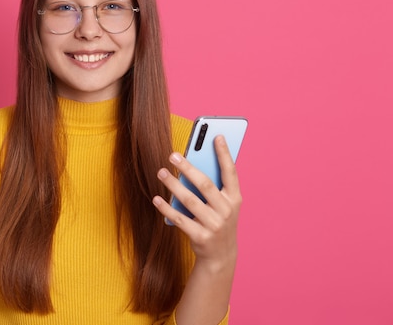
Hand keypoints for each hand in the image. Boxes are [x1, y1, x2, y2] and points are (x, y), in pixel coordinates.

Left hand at [153, 135, 240, 270]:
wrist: (221, 256)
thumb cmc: (218, 221)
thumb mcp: (223, 204)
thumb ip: (214, 186)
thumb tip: (192, 163)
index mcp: (235, 199)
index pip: (231, 172)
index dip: (224, 154)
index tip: (216, 136)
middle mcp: (227, 211)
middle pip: (205, 184)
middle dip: (188, 168)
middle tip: (172, 155)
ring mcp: (214, 225)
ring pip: (190, 200)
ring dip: (173, 185)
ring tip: (161, 172)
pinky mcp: (201, 237)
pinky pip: (180, 219)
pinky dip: (167, 208)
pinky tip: (157, 198)